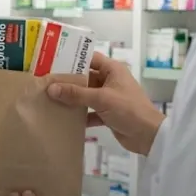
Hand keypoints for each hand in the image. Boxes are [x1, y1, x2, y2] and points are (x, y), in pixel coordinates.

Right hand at [47, 52, 164, 155]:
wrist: (148, 136)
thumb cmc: (128, 109)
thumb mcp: (101, 99)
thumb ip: (76, 94)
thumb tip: (51, 88)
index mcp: (113, 70)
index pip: (90, 58)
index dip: (74, 59)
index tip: (53, 61)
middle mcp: (110, 81)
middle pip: (86, 78)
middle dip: (68, 81)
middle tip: (46, 81)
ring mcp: (109, 98)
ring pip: (86, 95)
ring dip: (72, 98)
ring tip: (50, 98)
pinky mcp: (108, 114)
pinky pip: (90, 111)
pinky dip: (80, 114)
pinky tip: (64, 118)